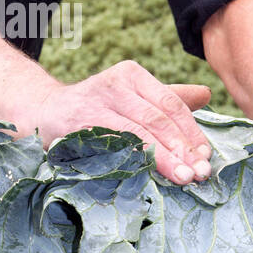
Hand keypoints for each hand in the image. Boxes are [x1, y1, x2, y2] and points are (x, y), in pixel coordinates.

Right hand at [24, 59, 214, 184]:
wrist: (45, 112)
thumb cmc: (96, 107)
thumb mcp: (132, 96)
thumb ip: (168, 98)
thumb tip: (207, 94)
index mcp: (131, 74)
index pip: (170, 104)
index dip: (191, 132)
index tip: (206, 157)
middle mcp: (113, 83)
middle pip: (157, 119)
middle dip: (182, 149)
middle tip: (200, 173)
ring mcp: (94, 104)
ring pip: (137, 132)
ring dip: (163, 158)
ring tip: (182, 178)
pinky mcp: (78, 125)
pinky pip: (112, 145)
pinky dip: (134, 161)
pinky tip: (150, 175)